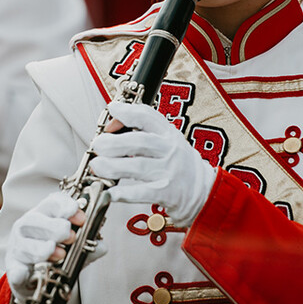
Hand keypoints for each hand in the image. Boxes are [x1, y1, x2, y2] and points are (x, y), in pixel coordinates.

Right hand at [5, 191, 104, 303]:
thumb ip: (87, 246)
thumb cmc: (56, 255)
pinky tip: (24, 274)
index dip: (67, 207)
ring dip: (44, 249)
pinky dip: (19, 272)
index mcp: (43, 214)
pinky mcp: (13, 268)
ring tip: (60, 255)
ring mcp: (17, 246)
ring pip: (26, 244)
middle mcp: (27, 226)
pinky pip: (14, 268)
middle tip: (71, 238)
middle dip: (56, 228)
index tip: (81, 218)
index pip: (52, 202)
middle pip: (36, 220)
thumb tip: (102, 247)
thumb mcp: (74, 248)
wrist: (36, 279)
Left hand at [89, 101, 216, 227]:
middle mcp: (170, 151)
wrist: (205, 191)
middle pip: (140, 142)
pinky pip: (142, 193)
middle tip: (98, 145)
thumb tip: (112, 127)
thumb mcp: (167, 141)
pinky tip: (110, 192)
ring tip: (97, 166)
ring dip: (113, 166)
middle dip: (114, 142)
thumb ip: (143, 131)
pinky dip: (123, 193)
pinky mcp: (167, 194)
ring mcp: (169, 172)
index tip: (112, 109)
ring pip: (138, 167)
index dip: (127, 111)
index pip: (148, 116)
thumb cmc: (180, 164)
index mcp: (169, 134)